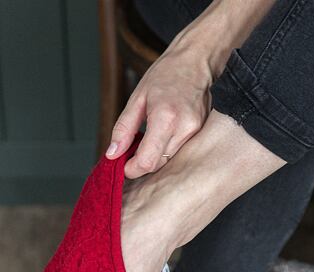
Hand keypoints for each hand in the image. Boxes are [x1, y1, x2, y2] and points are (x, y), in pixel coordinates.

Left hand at [105, 41, 212, 178]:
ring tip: (146, 141)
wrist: (196, 61)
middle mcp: (184, 128)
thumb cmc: (166, 74)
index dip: (132, 169)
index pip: (147, 161)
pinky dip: (165, 150)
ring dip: (153, 157)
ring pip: (169, 160)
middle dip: (141, 164)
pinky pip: (178, 151)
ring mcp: (195, 132)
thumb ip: (123, 129)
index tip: (124, 165)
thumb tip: (112, 153)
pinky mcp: (200, 133)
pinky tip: (160, 137)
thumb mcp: (137, 98)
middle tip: (130, 152)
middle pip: (158, 164)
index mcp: (165, 118)